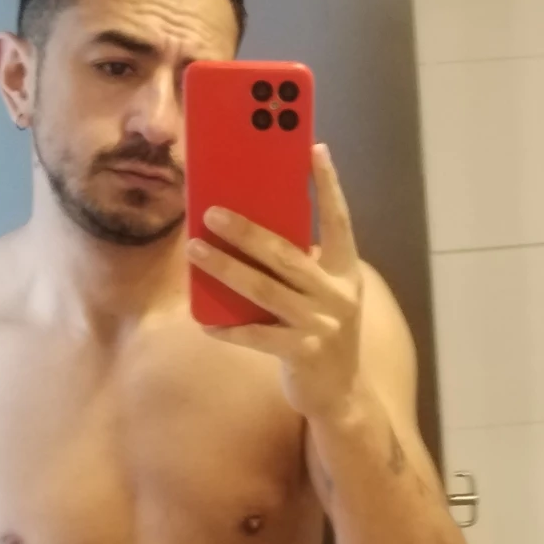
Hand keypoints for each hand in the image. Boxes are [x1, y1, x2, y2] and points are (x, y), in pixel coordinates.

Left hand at [187, 144, 364, 421]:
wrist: (342, 394)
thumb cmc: (322, 334)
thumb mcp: (324, 295)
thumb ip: (301, 267)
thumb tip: (254, 230)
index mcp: (347, 272)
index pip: (340, 221)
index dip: (328, 185)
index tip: (314, 149)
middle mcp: (338, 295)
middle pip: (286, 254)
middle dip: (246, 230)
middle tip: (211, 211)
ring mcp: (321, 325)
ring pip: (264, 290)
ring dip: (226, 268)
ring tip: (196, 250)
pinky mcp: (302, 353)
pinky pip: (256, 335)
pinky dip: (228, 328)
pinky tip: (204, 321)